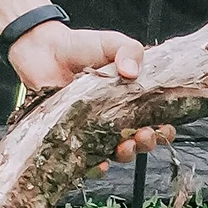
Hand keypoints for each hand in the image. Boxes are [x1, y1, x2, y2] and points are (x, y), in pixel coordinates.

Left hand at [7, 21, 174, 168]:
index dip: (163, 129)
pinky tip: (100, 163)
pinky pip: (86, 156)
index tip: (164, 127)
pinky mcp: (72, 134)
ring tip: (125, 146)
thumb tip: (132, 71)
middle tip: (144, 135)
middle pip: (140, 140)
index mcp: (132, 98)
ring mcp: (94, 128)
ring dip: (126, 154)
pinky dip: (95, 164)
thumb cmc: (79, 46)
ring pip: (116, 151)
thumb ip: (129, 50)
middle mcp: (116, 117)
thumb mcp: (112, 42)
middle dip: (147, 143)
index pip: (156, 120)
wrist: (43, 51)